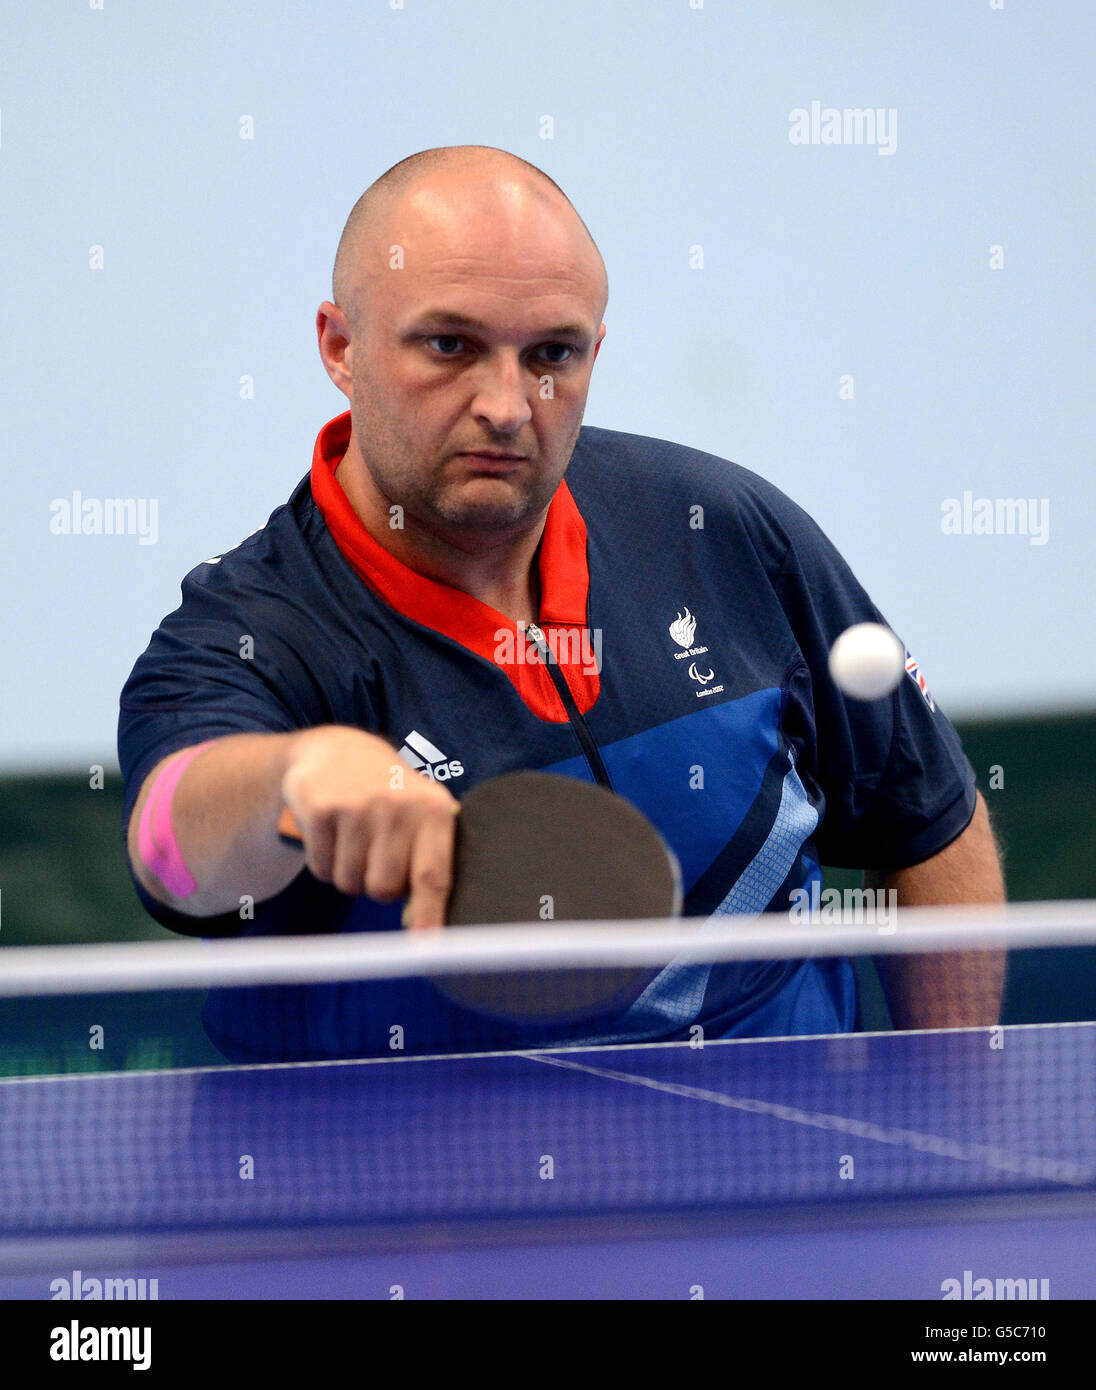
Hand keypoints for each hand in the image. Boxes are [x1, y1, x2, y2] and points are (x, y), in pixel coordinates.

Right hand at [280, 726, 458, 928]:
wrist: (339, 751)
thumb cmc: (391, 798)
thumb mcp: (422, 815)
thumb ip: (428, 864)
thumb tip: (421, 925)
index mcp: (435, 810)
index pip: (433, 875)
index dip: (430, 915)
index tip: (428, 948)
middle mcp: (399, 806)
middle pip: (384, 889)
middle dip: (377, 886)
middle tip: (376, 857)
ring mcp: (358, 806)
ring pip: (350, 883)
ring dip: (349, 874)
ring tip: (355, 839)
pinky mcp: (320, 808)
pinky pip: (321, 869)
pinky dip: (324, 861)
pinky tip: (332, 832)